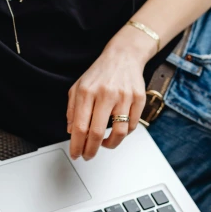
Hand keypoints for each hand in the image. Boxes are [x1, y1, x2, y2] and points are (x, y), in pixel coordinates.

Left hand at [66, 44, 146, 160]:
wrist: (124, 56)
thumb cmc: (100, 72)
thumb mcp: (78, 86)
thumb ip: (72, 109)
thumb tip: (71, 131)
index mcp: (87, 91)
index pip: (80, 126)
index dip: (77, 145)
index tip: (75, 154)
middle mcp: (106, 94)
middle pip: (97, 133)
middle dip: (91, 150)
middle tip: (88, 155)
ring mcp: (124, 96)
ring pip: (119, 132)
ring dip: (110, 145)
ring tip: (104, 144)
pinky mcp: (139, 98)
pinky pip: (133, 125)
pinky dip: (124, 133)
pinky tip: (117, 130)